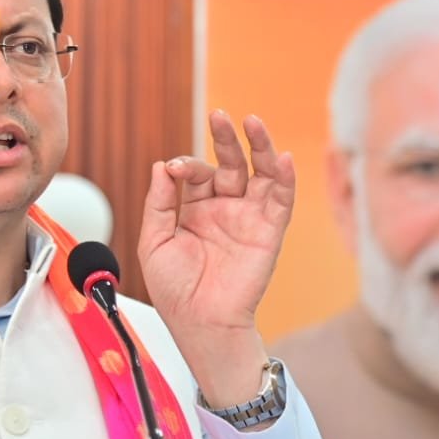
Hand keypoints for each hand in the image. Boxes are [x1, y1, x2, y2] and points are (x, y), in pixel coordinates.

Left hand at [137, 111, 294, 405]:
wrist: (200, 323)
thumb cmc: (175, 290)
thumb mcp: (154, 240)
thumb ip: (159, 202)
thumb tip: (162, 165)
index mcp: (196, 211)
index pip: (197, 174)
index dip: (187, 166)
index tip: (174, 171)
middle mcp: (225, 210)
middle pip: (231, 164)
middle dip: (225, 140)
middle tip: (220, 116)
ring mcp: (249, 219)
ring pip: (260, 174)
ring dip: (259, 147)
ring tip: (253, 122)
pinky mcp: (269, 232)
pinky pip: (280, 200)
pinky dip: (284, 178)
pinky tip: (281, 158)